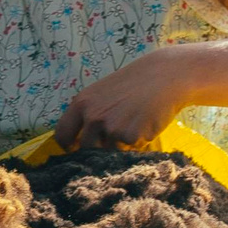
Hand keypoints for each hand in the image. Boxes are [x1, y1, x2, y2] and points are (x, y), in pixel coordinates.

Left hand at [55, 48, 193, 151]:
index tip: (76, 148)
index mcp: (81, 103)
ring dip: (120, 145)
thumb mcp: (101, 93)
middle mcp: (92, 116)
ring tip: (134, 122)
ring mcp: (110, 128)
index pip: (62, 135)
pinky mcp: (130, 137)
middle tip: (116, 134)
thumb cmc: (134, 84)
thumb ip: (88, 113)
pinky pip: (129, 149)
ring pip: (109, 151)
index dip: (69, 146)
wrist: (165, 76)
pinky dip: (137, 142)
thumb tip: (77, 142)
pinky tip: (146, 124)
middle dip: (99, 148)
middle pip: (86, 149)